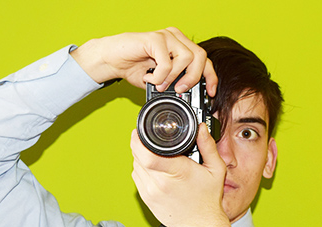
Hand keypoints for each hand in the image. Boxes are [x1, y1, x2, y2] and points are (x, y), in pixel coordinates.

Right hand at [70, 27, 216, 94]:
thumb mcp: (160, 81)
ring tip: (159, 83)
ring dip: (173, 77)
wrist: (111, 60)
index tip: (210, 93)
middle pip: (200, 57)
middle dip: (193, 78)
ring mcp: (166, 36)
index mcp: (180, 46)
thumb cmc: (134, 67)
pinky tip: (149, 77)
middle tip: (179, 89)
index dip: (210, 77)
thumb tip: (189, 96)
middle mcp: (176, 38)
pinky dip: (160, 75)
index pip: (204, 59)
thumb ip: (175, 83)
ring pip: (186, 58)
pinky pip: (167, 61)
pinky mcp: (155, 38)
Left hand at [130, 123, 232, 226]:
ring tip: (154, 155)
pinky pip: (137, 177)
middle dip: (140, 144)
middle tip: (149, 140)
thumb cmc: (208, 200)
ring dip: (140, 157)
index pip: (146, 153)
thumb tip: (200, 128)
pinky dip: (141, 169)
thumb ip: (208, 146)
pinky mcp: (147, 199)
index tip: (141, 132)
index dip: (139, 139)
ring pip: (135, 166)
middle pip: (137, 156)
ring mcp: (151, 192)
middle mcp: (160, 183)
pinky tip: (154, 169)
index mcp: (176, 172)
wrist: (201, 225)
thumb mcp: (215, 169)